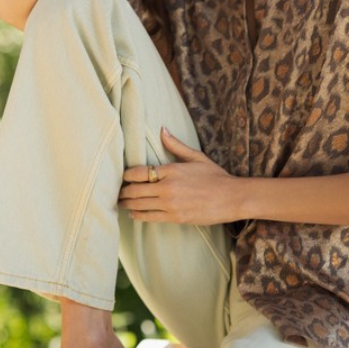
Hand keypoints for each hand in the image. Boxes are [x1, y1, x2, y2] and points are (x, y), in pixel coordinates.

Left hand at [119, 128, 239, 224]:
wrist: (231, 198)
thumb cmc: (215, 177)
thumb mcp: (196, 157)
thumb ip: (176, 146)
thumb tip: (162, 130)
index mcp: (171, 170)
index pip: (138, 172)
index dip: (126, 176)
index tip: (122, 177)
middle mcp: (167, 187)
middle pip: (134, 190)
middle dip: (123, 191)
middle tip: (116, 192)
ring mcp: (170, 204)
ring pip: (139, 204)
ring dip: (126, 204)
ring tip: (120, 202)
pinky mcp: (174, 218)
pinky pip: (149, 217)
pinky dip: (137, 215)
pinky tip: (132, 213)